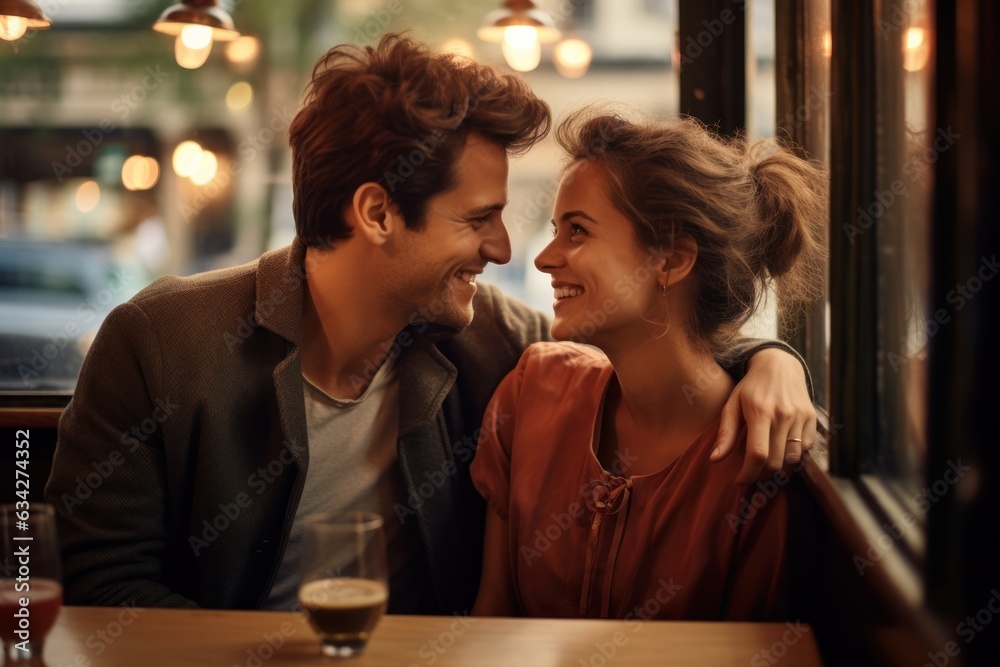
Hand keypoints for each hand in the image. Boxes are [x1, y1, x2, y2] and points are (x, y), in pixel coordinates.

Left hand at [710, 348, 816, 484]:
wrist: (779, 365)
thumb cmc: (750, 387)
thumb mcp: (732, 404)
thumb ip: (726, 433)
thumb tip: (715, 460)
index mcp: (760, 412)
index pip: (757, 454)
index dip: (748, 474)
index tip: (739, 480)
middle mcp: (783, 415)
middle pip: (775, 462)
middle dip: (761, 476)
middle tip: (750, 474)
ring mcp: (800, 417)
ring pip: (792, 460)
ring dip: (778, 470)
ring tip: (764, 467)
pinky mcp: (812, 419)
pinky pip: (805, 450)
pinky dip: (793, 457)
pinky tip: (780, 451)